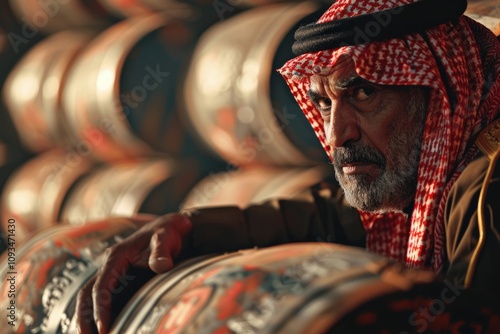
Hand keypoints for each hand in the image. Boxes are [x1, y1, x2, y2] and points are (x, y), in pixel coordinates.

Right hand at [75, 213, 191, 333]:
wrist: (170, 226)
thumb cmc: (167, 232)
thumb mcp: (166, 238)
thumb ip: (162, 251)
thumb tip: (162, 266)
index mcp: (116, 256)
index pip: (101, 286)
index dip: (100, 309)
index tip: (104, 329)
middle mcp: (109, 265)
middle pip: (87, 293)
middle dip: (84, 318)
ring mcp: (112, 272)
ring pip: (90, 296)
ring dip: (87, 317)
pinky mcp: (118, 278)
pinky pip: (102, 297)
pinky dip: (98, 312)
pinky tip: (101, 328)